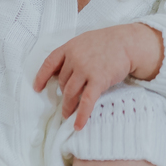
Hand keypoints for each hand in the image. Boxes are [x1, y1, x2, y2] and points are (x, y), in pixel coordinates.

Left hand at [33, 24, 162, 129]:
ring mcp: (86, 69)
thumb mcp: (85, 41)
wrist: (128, 43)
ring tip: (67, 115)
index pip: (50, 63)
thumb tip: (62, 71)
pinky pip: (86, 101)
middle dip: (63, 94)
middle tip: (66, 103)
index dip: (42, 76)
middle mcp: (75, 58)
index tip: (37, 88)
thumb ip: (73, 53)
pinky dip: (81, 114)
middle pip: (63, 81)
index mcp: (70, 47)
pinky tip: (78, 124)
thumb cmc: (108, 42)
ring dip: (68, 106)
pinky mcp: (98, 80)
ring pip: (71, 93)